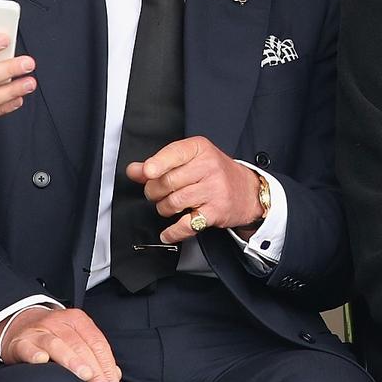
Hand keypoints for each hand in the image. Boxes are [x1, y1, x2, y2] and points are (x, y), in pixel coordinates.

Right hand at [0, 307, 120, 381]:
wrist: (20, 325)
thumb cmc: (53, 335)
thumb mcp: (76, 337)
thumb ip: (94, 353)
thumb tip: (113, 373)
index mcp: (77, 320)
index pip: (97, 342)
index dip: (106, 363)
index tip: (111, 381)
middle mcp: (58, 322)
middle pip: (80, 345)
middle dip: (95, 368)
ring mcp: (39, 331)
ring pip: (57, 345)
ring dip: (72, 361)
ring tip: (85, 375)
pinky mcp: (22, 342)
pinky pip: (29, 348)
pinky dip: (36, 354)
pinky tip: (42, 361)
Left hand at [126, 136, 264, 243]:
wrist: (247, 191)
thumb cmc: (215, 173)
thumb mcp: (190, 160)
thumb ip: (160, 164)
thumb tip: (134, 170)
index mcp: (200, 149)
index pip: (175, 153)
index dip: (158, 163)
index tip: (147, 172)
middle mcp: (208, 167)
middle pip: (168, 181)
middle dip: (154, 191)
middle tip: (155, 193)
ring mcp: (214, 190)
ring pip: (174, 202)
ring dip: (163, 208)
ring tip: (167, 206)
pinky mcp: (216, 212)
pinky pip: (187, 224)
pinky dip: (173, 232)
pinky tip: (167, 232)